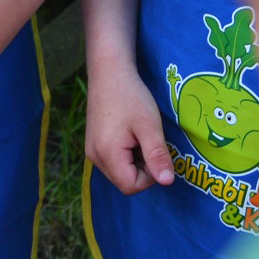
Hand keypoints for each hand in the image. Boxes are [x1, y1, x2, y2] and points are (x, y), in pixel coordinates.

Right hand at [84, 59, 173, 193]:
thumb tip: (167, 183)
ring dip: (134, 162)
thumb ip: (157, 155)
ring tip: (139, 136)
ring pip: (119, 172)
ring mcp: (91, 150)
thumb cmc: (131, 97)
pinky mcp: (93, 143)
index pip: (131, 186)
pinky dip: (125, 155)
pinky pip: (112, 162)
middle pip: (124, 182)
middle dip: (142, 169)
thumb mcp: (149, 125)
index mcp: (107, 154)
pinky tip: (129, 135)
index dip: (150, 176)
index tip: (156, 151)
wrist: (109, 72)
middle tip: (149, 142)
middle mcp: (94, 157)